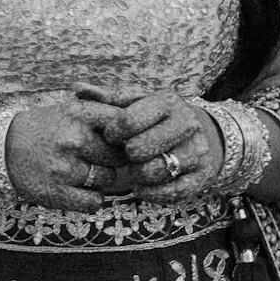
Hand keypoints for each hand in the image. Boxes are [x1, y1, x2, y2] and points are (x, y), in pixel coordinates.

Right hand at [3, 94, 130, 209]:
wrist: (2, 148)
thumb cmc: (45, 128)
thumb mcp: (69, 110)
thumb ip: (102, 111)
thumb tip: (140, 122)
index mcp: (79, 114)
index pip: (123, 124)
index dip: (128, 135)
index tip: (122, 140)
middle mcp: (74, 140)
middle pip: (119, 156)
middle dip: (114, 159)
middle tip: (99, 158)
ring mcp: (65, 168)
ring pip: (108, 180)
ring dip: (102, 179)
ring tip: (85, 171)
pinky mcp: (57, 193)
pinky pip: (95, 202)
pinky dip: (92, 198)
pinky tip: (80, 188)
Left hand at [102, 91, 225, 197]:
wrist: (199, 136)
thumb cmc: (156, 119)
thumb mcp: (136, 103)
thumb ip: (108, 98)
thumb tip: (77, 87)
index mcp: (167, 102)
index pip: (127, 121)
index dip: (112, 133)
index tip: (111, 136)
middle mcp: (186, 123)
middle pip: (140, 149)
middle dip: (126, 155)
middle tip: (125, 155)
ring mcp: (197, 150)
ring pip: (155, 171)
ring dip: (138, 175)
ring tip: (135, 169)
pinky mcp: (202, 176)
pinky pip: (172, 192)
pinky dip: (152, 193)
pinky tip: (143, 186)